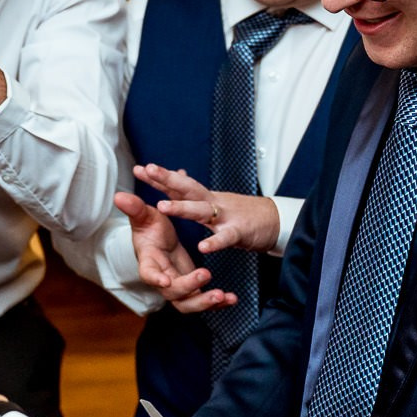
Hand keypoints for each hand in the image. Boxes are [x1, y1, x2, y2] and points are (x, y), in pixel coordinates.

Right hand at [114, 190, 231, 314]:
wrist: (160, 242)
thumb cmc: (151, 229)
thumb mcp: (145, 216)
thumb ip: (135, 209)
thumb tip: (119, 196)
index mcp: (150, 262)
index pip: (148, 273)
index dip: (154, 278)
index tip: (165, 281)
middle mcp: (162, 279)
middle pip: (172, 292)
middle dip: (189, 287)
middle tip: (205, 274)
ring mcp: (177, 287)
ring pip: (188, 304)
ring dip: (205, 302)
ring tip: (224, 296)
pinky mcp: (192, 289)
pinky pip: (203, 300)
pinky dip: (218, 303)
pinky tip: (232, 299)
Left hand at [133, 162, 282, 254]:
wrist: (277, 220)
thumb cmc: (245, 213)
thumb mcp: (217, 201)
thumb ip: (195, 192)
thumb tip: (179, 174)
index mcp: (207, 198)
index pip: (180, 184)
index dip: (160, 177)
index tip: (139, 169)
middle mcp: (214, 203)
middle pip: (188, 188)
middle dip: (167, 179)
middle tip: (147, 170)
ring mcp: (226, 216)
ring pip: (202, 210)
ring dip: (182, 207)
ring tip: (162, 206)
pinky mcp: (240, 232)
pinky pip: (226, 238)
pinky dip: (214, 242)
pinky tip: (203, 247)